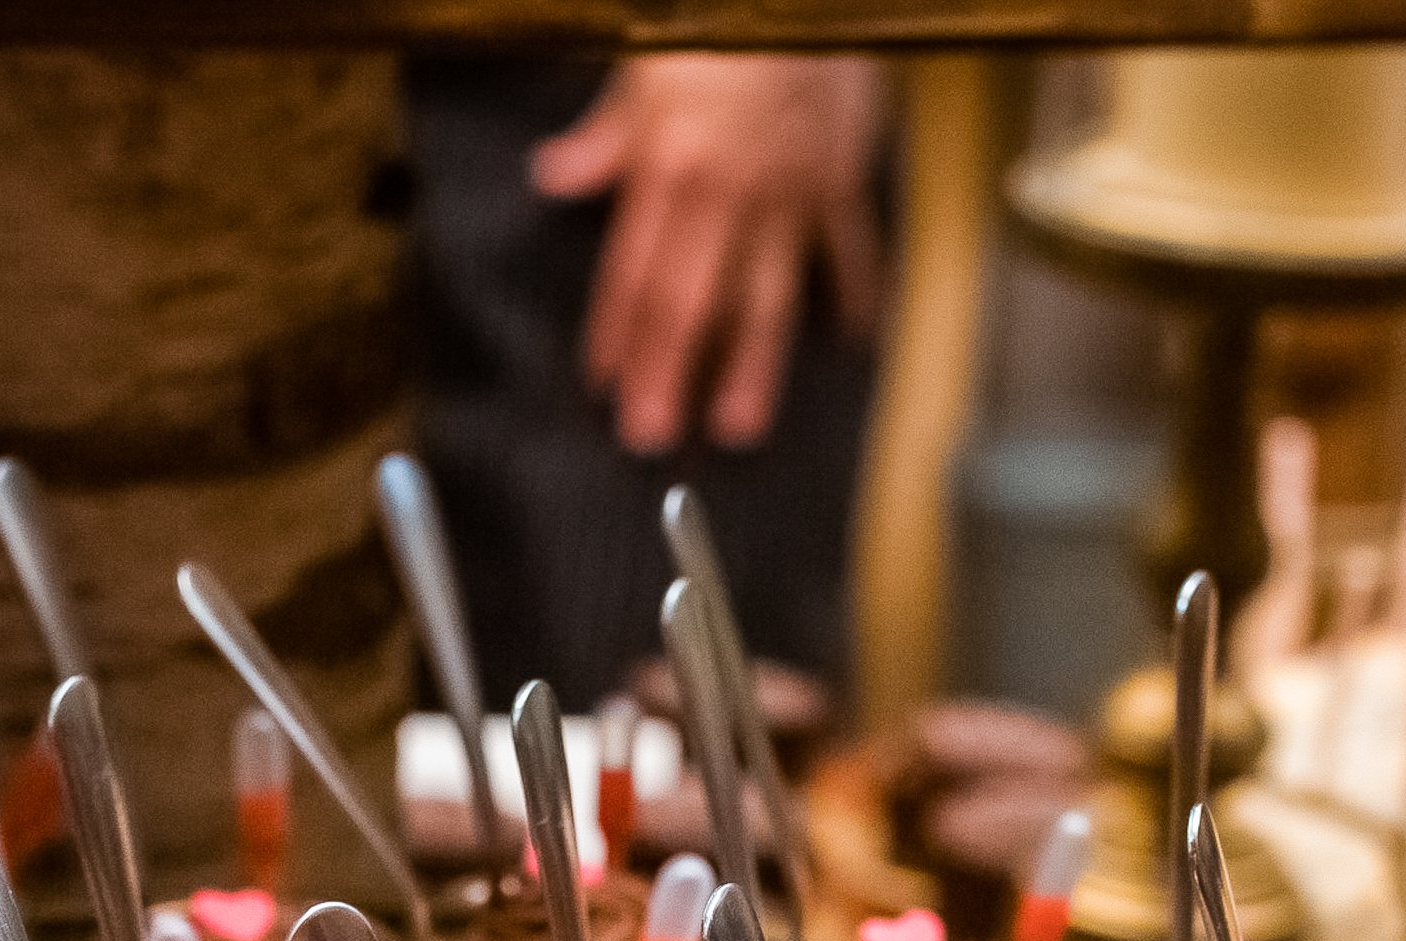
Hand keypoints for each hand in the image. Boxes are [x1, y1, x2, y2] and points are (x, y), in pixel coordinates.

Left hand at [532, 56, 887, 457]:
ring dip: (752, 367)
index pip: (634, 269)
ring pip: (767, 297)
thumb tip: (553, 176)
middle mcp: (728, 194)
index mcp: (671, 167)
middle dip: (669, 374)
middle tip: (652, 435)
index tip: (603, 385)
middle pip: (691, 301)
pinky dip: (852, 298)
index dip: (615, 333)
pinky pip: (849, 253)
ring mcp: (789, 196)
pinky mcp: (841, 183)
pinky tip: (850, 345)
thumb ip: (605, 137)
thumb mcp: (646, 66)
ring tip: (739, 424)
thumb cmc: (723, 23)